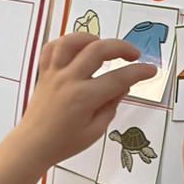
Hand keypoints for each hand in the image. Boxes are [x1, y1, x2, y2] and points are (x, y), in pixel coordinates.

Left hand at [18, 33, 156, 167]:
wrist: (32, 145)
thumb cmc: (64, 143)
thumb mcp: (95, 131)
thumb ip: (111, 105)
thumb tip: (123, 85)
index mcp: (84, 98)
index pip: (118, 78)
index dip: (139, 72)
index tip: (151, 70)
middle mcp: (68, 80)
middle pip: (98, 50)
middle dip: (121, 47)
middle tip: (133, 54)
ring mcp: (54, 74)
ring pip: (71, 42)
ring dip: (91, 38)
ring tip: (103, 46)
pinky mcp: (44, 73)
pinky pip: (52, 48)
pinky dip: (66, 42)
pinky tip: (78, 48)